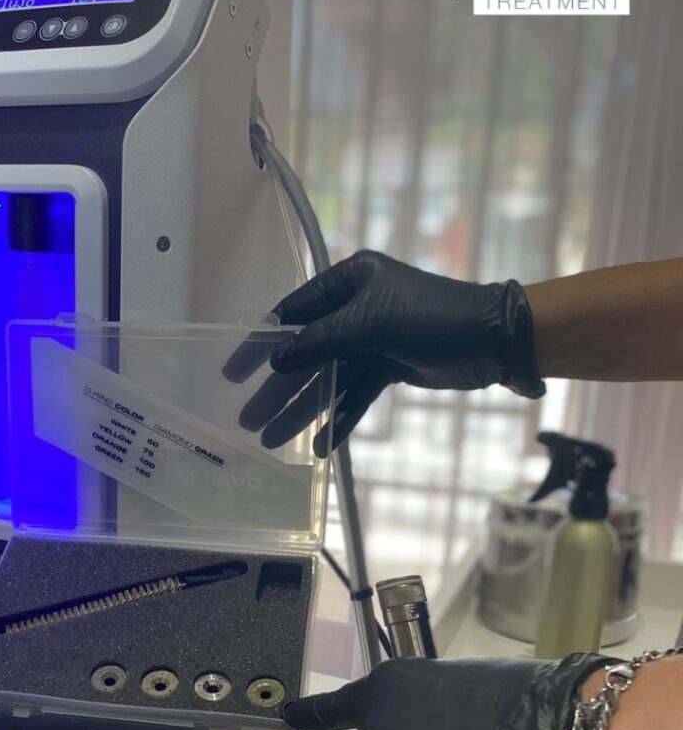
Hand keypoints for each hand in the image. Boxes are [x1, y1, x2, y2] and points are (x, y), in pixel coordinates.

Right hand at [227, 251, 543, 453]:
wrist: (496, 340)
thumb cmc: (433, 317)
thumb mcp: (372, 322)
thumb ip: (321, 341)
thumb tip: (276, 360)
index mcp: (348, 282)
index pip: (292, 314)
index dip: (261, 344)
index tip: (233, 373)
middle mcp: (355, 308)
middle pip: (305, 352)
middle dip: (278, 389)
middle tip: (249, 419)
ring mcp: (372, 340)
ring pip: (328, 379)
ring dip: (303, 409)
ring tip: (273, 441)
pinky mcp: (389, 367)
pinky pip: (356, 395)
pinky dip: (340, 418)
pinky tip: (321, 446)